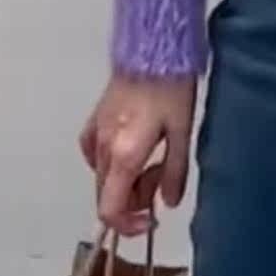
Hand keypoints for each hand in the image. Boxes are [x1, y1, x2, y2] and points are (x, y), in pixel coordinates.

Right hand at [80, 74, 196, 237]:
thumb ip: (174, 172)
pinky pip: (95, 155)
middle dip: (135, 200)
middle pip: (107, 197)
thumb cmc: (171, 87)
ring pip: (103, 178)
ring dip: (126, 181)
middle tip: (162, 179)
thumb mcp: (182, 132)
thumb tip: (170, 202)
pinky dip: (112, 164)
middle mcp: (104, 149)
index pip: (110, 210)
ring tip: (154, 159)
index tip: (151, 220)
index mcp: (125, 156)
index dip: (128, 226)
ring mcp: (95, 135)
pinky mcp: (94, 121)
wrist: (151, 49)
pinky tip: (131, 150)